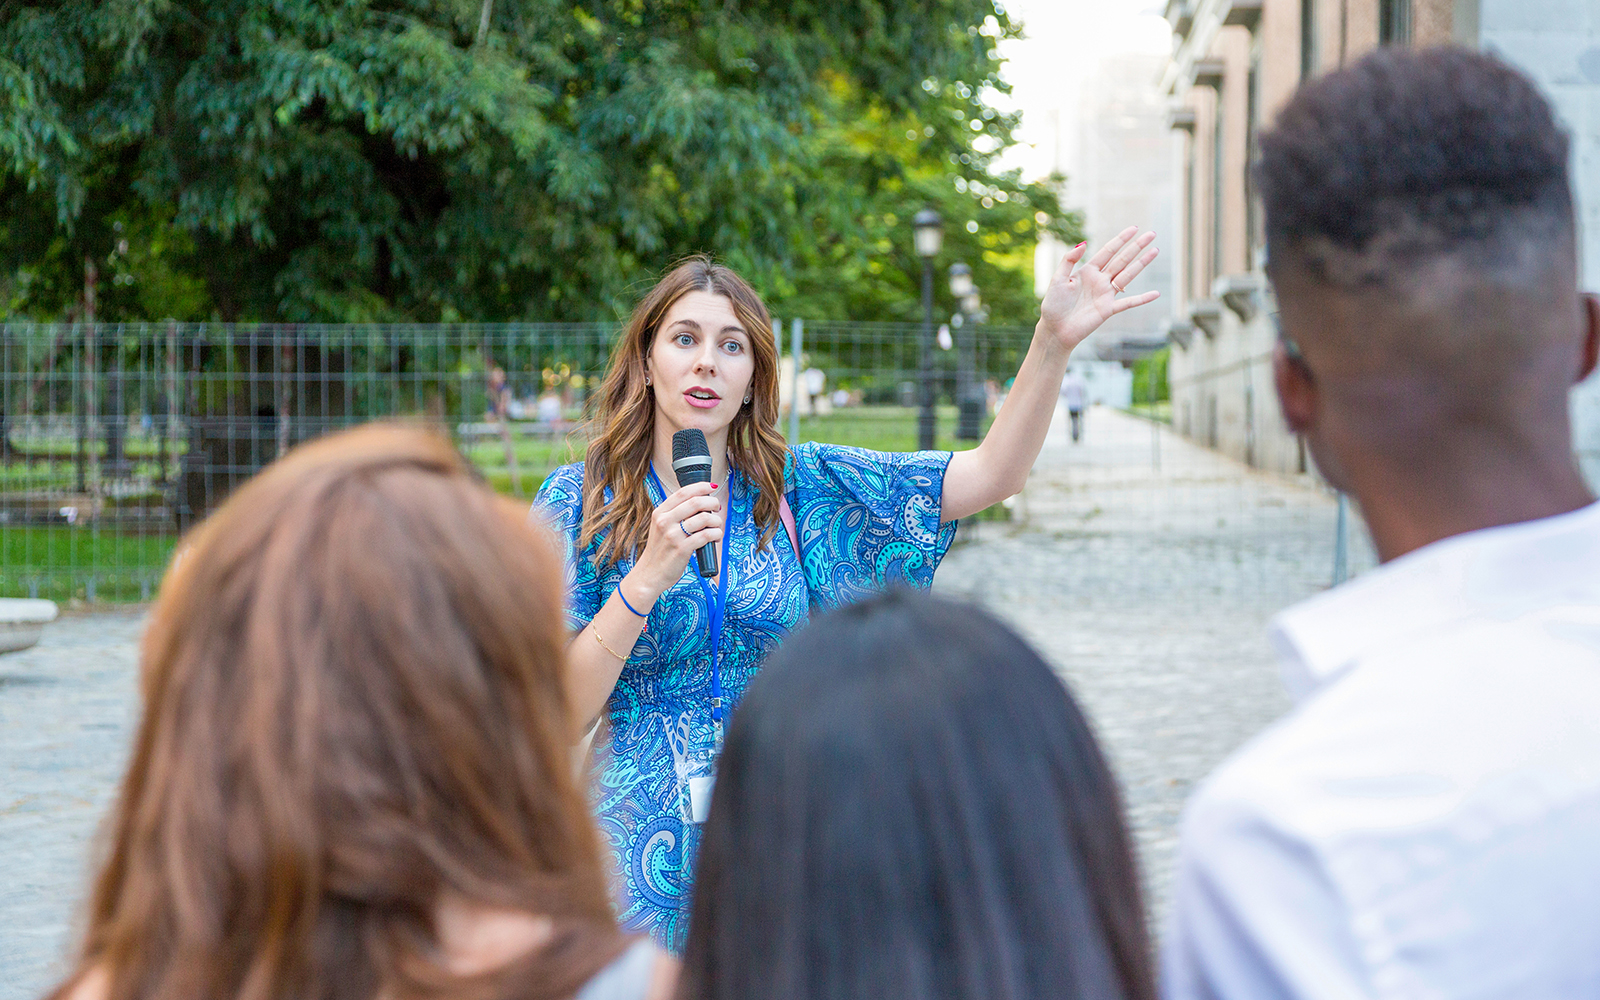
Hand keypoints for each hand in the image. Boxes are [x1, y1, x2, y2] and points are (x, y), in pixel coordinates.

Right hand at [628, 482, 723, 601]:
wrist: (649, 574)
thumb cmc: (659, 551)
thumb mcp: (660, 527)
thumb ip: (675, 514)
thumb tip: (700, 503)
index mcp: (660, 513)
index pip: (683, 492)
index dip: (701, 487)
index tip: (711, 487)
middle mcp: (665, 521)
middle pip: (696, 502)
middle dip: (713, 502)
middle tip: (717, 508)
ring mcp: (673, 535)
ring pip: (704, 518)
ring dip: (716, 521)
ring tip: (716, 527)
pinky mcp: (682, 549)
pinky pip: (706, 535)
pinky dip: (716, 534)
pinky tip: (715, 537)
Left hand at [1038, 227, 1160, 350]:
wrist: (1054, 329)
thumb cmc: (1053, 305)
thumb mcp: (1057, 278)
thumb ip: (1069, 260)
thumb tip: (1084, 243)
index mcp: (1088, 271)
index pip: (1108, 251)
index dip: (1121, 239)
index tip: (1134, 228)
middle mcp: (1100, 280)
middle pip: (1122, 260)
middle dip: (1137, 247)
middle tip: (1151, 234)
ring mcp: (1106, 294)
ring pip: (1128, 275)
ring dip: (1142, 263)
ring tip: (1155, 251)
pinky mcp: (1108, 309)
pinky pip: (1128, 303)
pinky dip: (1142, 299)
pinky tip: (1156, 294)